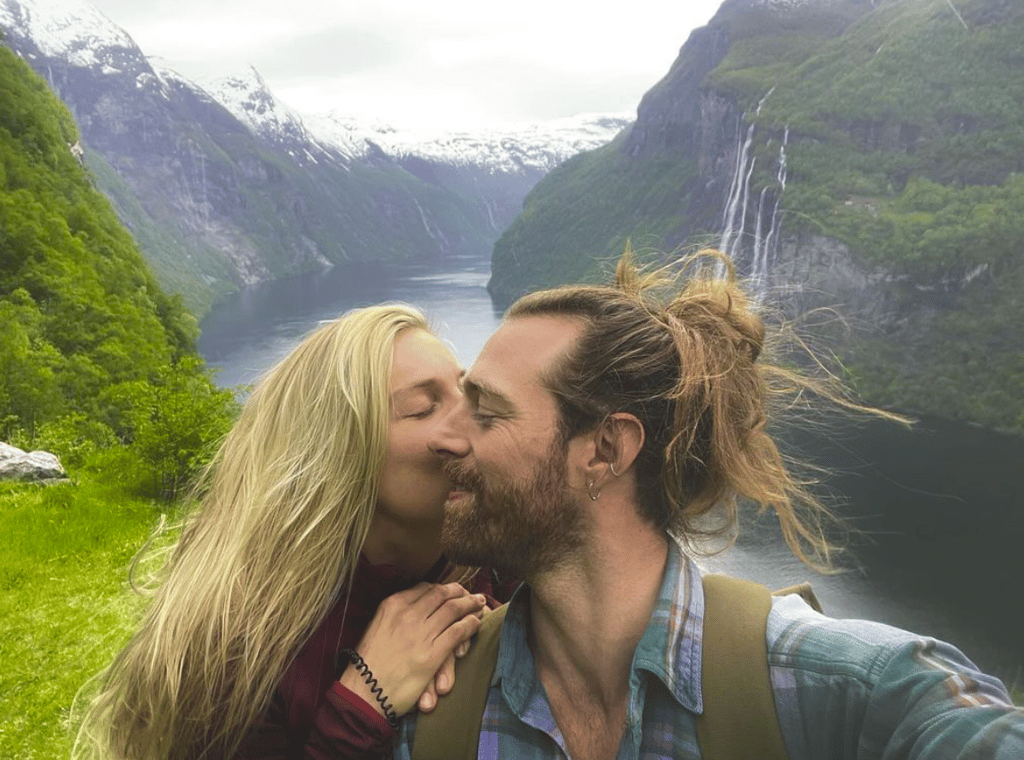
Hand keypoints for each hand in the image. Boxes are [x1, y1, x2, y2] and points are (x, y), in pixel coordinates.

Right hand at [339, 582, 485, 717]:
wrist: (363, 693)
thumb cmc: (368, 663)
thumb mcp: (377, 627)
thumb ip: (396, 615)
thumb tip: (415, 607)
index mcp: (392, 604)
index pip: (425, 588)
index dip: (443, 588)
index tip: (453, 591)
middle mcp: (408, 614)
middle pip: (442, 594)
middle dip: (460, 593)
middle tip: (472, 595)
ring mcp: (421, 633)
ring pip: (453, 609)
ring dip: (470, 605)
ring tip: (480, 604)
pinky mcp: (432, 654)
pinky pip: (458, 631)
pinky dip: (470, 625)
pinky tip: (476, 624)